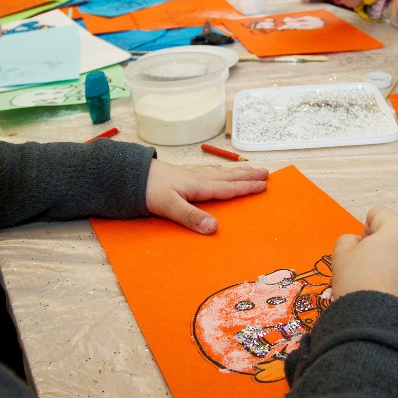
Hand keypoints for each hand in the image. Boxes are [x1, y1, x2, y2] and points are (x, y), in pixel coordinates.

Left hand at [145, 159, 268, 233]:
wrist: (131, 175)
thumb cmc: (149, 191)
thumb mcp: (169, 207)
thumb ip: (191, 217)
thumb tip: (214, 228)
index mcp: (199, 186)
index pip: (228, 188)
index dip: (247, 188)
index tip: (264, 185)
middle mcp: (198, 178)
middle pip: (229, 177)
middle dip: (248, 176)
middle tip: (267, 173)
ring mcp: (191, 173)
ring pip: (221, 172)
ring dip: (238, 172)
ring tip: (251, 169)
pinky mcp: (183, 173)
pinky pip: (209, 170)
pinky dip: (220, 170)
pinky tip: (221, 170)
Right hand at [330, 207, 397, 314]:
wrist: (380, 325)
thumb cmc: (359, 281)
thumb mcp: (341, 254)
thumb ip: (348, 240)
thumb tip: (360, 244)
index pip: (377, 215)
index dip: (363, 231)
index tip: (358, 252)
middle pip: (396, 232)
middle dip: (382, 244)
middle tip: (367, 266)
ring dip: (394, 260)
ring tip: (379, 282)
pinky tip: (390, 294)